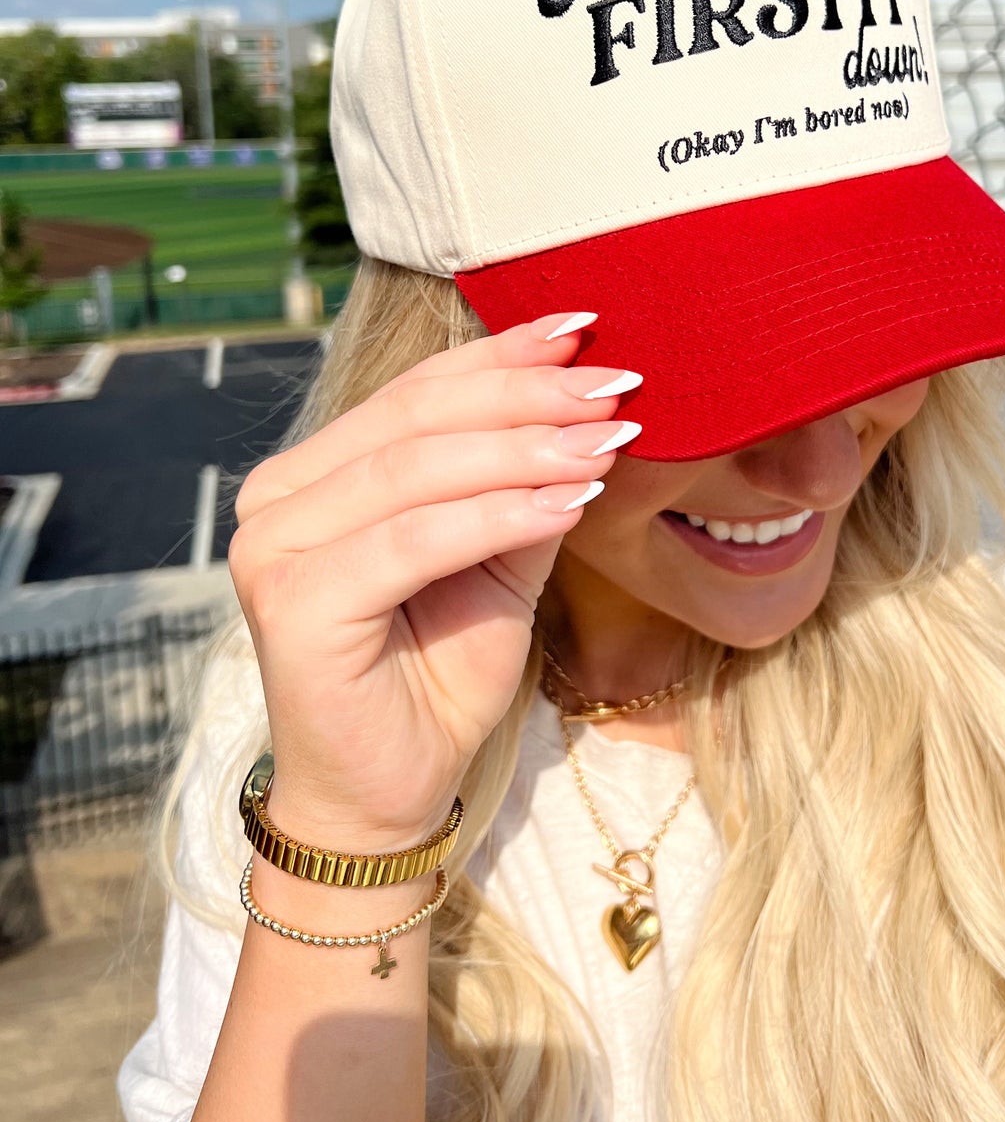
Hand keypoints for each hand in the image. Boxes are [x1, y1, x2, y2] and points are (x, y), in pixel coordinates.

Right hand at [227, 314, 640, 850]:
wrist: (389, 794)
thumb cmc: (438, 674)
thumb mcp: (499, 561)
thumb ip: (527, 486)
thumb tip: (592, 406)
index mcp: (313, 475)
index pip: (414, 393)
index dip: (500, 355)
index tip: (585, 327)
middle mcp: (276, 499)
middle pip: (416, 418)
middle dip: (526, 394)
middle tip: (615, 382)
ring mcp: (273, 548)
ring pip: (418, 470)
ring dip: (525, 447)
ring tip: (607, 438)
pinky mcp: (291, 601)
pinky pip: (416, 539)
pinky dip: (500, 513)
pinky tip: (571, 500)